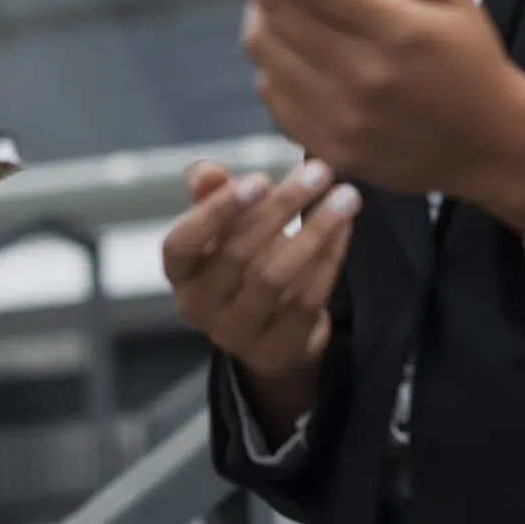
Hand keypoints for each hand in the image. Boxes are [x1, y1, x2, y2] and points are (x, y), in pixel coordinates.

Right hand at [162, 157, 356, 446]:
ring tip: (346, 197)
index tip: (260, 178)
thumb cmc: (240, 263)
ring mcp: (235, 335)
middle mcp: (197, 307)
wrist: (269, 332)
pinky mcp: (275, 351)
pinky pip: (306, 301)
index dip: (217, 211)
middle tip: (320, 173)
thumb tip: (207, 172)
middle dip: (282, 207)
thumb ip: (211, 194)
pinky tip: (346, 228)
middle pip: (237, 254)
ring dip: (315, 232)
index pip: (182, 242)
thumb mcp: (221, 227)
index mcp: (179, 272)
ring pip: (275, 278)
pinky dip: (329, 260)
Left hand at [227, 0, 524, 256]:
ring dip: (260, 7)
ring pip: (262, 46)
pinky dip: (271, 56)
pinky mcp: (326, 146)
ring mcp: (339, 118)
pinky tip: (298, 44)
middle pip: (273, 6)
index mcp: (396, 30)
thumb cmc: (471, 59)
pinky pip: (269, 89)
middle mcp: (362, 77)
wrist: (493, 145)